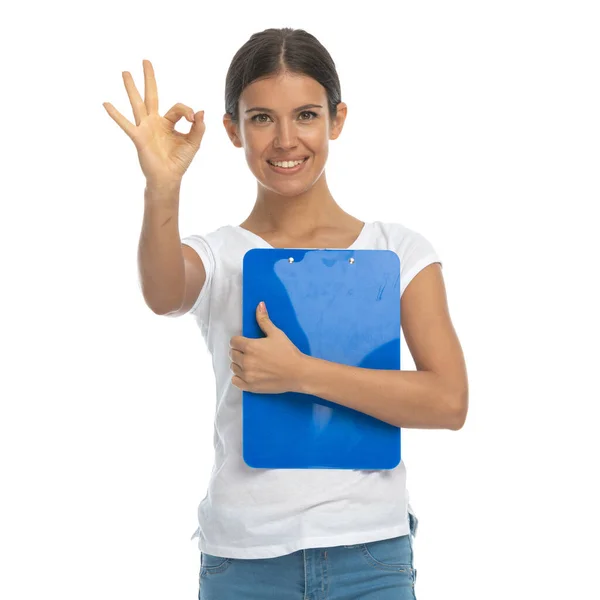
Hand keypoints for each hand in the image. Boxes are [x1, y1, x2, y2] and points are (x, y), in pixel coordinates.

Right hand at [103, 59, 205, 186]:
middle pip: (151, 95)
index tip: (194, 120)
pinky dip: (116, 114)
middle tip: (146, 60)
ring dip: (131, 88)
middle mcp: (154, 122)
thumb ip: (198, 128)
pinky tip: (105, 103)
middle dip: (149, 78)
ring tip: (125, 72)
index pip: (178, 108)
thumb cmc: (179, 161)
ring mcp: (145, 128)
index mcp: (168, 123)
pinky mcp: (139, 137)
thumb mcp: (193, 143)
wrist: (169, 178)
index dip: (188, 111)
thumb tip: (200, 111)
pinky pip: (126, 124)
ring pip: (137, 104)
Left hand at [229, 302, 306, 393]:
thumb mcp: (276, 333)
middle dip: (239, 352)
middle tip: (251, 353)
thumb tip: (259, 304)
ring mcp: (247, 375)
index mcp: (249, 346)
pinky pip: (235, 381)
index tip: (247, 343)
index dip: (239, 341)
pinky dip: (239, 377)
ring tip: (251, 363)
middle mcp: (245, 361)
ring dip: (239, 364)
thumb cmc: (288, 352)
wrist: (298, 373)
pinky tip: (248, 373)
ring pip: (233, 367)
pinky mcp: (250, 386)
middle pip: (232, 354)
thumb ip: (264, 320)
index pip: (233, 341)